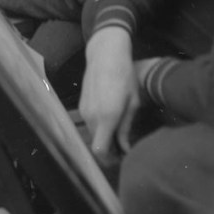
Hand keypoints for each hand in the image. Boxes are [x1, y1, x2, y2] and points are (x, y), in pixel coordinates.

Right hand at [78, 27, 139, 160]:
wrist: (105, 54)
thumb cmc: (124, 75)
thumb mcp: (132, 102)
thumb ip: (126, 127)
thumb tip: (124, 148)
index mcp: (106, 117)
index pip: (99, 150)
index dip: (110, 159)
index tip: (121, 157)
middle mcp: (91, 116)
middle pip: (97, 144)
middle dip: (109, 149)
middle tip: (123, 146)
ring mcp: (84, 110)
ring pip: (93, 134)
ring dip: (104, 137)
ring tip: (119, 129)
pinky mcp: (81, 104)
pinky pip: (90, 122)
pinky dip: (98, 126)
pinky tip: (110, 116)